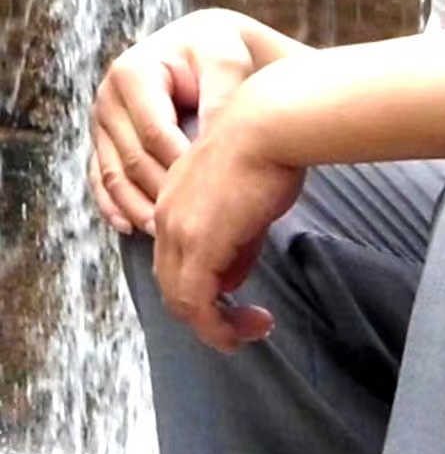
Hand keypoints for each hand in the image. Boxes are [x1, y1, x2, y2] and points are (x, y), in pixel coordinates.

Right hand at [90, 7, 259, 235]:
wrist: (206, 44)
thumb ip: (220, 99)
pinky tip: (133, 226)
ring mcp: (102, 120)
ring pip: (113, 175)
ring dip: (137, 207)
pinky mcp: (104, 139)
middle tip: (192, 224)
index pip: (154, 133)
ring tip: (165, 232)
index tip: (210, 192)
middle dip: (161, 192)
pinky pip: (101, 179)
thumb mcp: (226, 63)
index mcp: (133, 72)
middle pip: (131, 159)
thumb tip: (212, 146)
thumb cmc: (219, 51)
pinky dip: (114, 205)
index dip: (181, 165)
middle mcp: (108, 96)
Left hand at [150, 97, 304, 352]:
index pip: (175, 256)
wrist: (270, 124)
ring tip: (249, 329)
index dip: (202, 283)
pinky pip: (198, 306)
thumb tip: (231, 279)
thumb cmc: (270, 144)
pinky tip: (246, 329)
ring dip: (214, 324)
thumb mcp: (247, 197)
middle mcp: (166, 216)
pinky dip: (219, 327)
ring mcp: (179, 233)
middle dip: (206, 312)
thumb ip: (236, 241)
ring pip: (181, 301)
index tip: (238, 294)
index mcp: (174, 197)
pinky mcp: (199, 248)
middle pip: (172, 284)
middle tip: (244, 322)